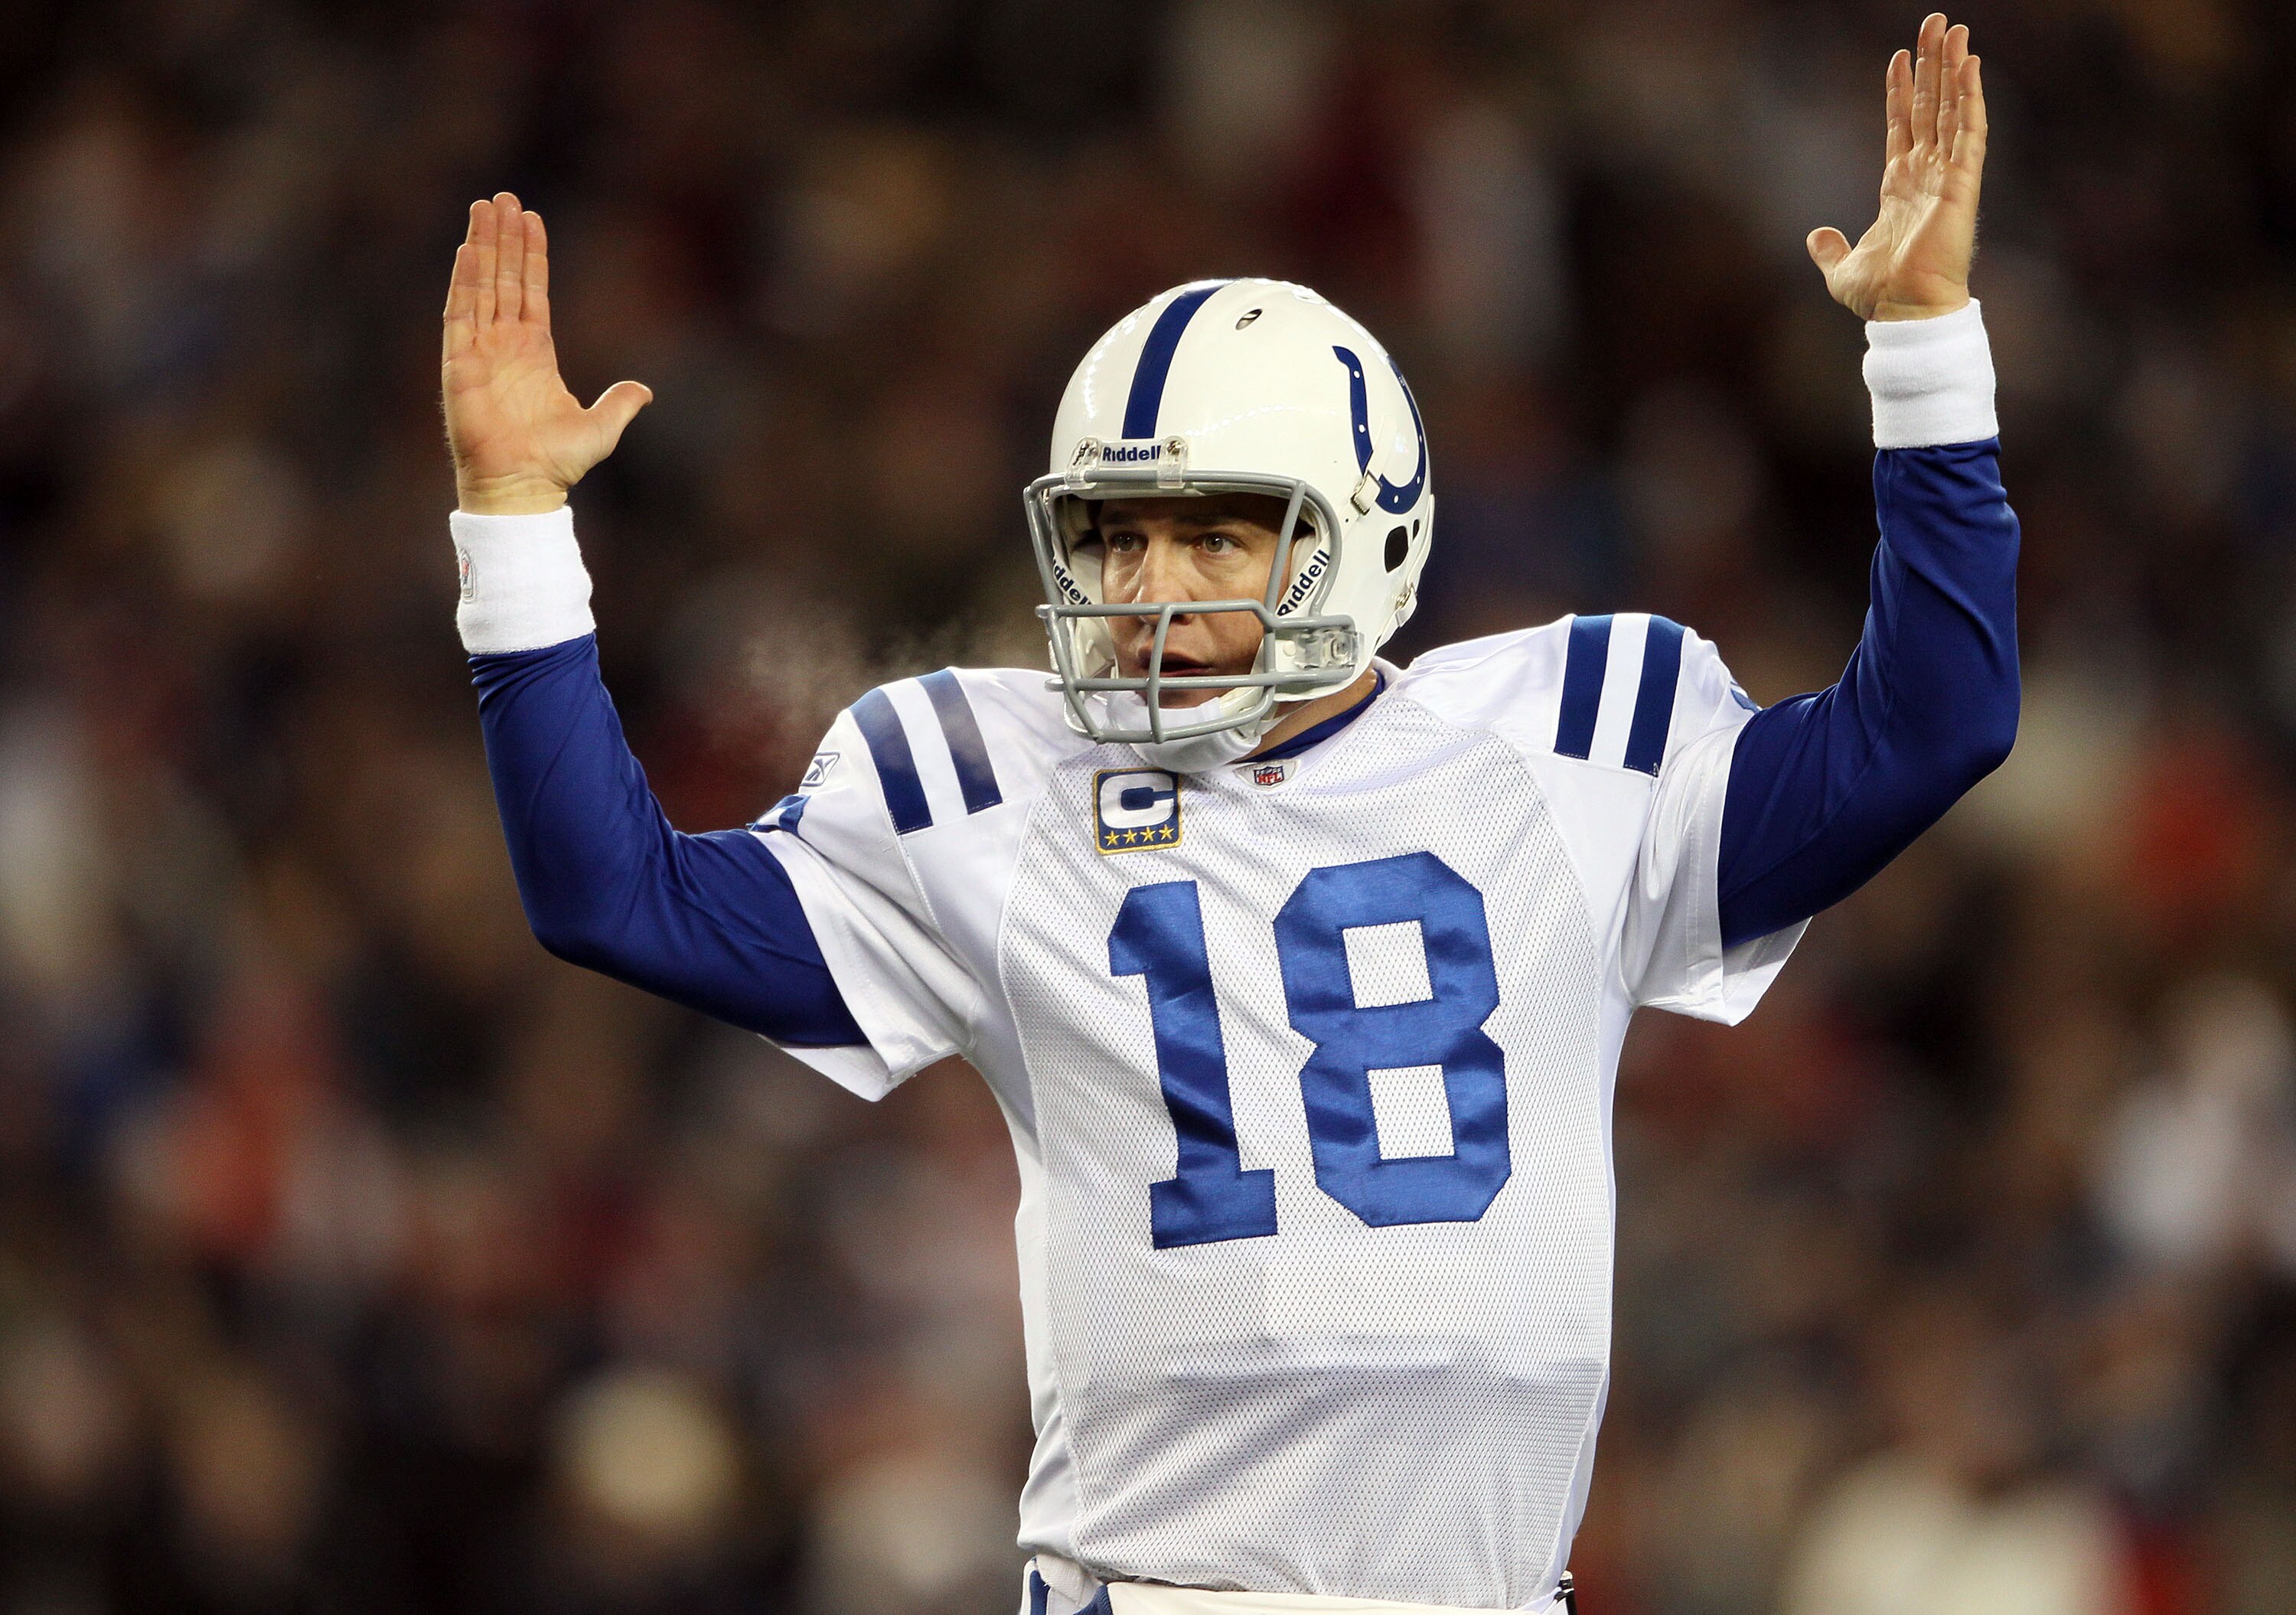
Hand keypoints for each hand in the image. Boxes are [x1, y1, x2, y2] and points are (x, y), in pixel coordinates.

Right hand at [441, 192, 652, 513]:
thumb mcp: (601, 428)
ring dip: (483, 246)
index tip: (532, 220)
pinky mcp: (461, 363)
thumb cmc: (557, 464)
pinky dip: (464, 280)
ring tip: (486, 207)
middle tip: (504, 197)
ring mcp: (481, 350)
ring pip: (481, 285)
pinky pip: (460, 313)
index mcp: (536, 353)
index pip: (532, 292)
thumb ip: (620, 404)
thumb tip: (644, 391)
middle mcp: (505, 345)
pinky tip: (468, 249)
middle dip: (504, 238)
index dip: (531, 256)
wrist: (524, 486)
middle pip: (504, 278)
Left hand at [1807, 14, 1986, 321]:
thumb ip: (1828, 249)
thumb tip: (1815, 236)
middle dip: (1932, 64)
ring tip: (1954, 29)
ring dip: (1954, 68)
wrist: (1904, 312)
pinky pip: (1970, 130)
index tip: (1899, 56)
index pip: (1902, 125)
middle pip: (1931, 105)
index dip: (1901, 90)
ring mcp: (1947, 174)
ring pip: (1952, 108)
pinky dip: (1971, 97)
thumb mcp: (1840, 269)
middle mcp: (1927, 174)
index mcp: (1900, 186)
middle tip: (1935, 22)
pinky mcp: (1963, 182)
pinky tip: (1970, 65)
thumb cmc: (1880, 296)